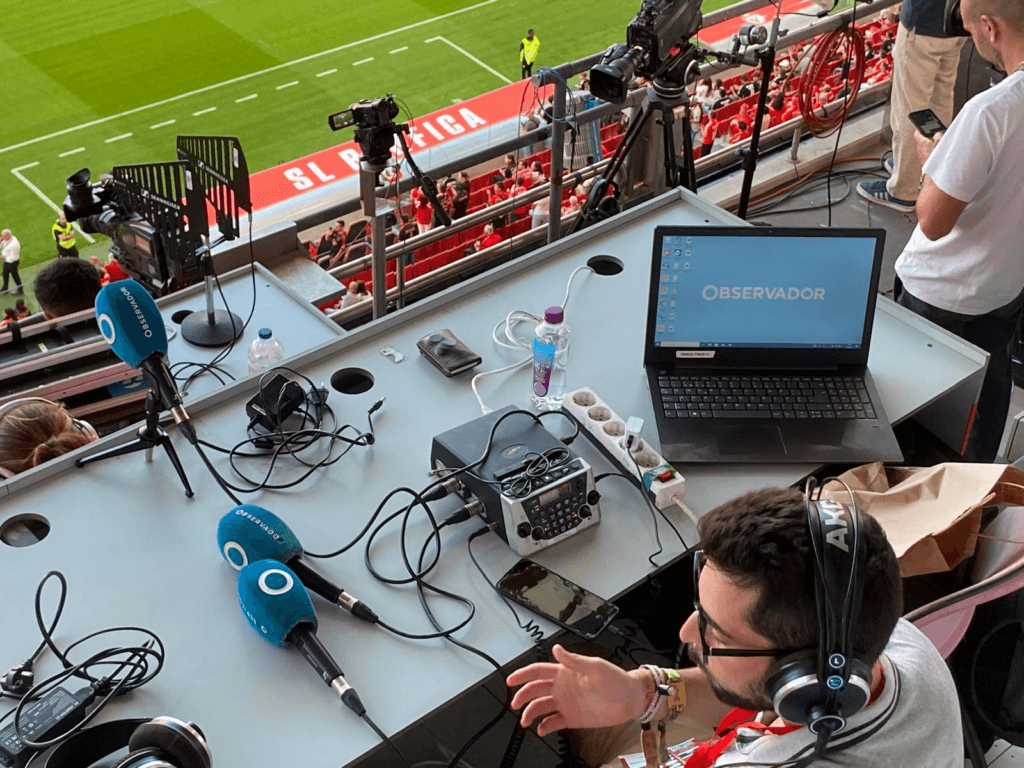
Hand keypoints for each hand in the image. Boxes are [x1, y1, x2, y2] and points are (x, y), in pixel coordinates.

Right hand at [506, 644, 645, 735]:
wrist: (630, 699)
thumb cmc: (616, 679)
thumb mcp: (595, 666)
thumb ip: (573, 660)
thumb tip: (556, 649)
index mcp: (565, 672)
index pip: (538, 671)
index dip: (523, 674)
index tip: (511, 680)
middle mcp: (562, 687)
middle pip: (535, 690)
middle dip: (522, 695)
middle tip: (515, 704)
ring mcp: (566, 703)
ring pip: (541, 707)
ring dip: (530, 713)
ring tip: (525, 721)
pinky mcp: (572, 718)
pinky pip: (554, 722)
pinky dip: (545, 726)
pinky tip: (541, 729)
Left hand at [914, 129, 942, 166]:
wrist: (936, 170)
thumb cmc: (937, 155)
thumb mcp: (940, 141)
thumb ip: (938, 135)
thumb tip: (937, 134)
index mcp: (922, 143)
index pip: (917, 134)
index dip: (919, 130)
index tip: (920, 127)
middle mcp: (919, 150)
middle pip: (921, 141)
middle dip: (926, 138)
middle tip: (932, 135)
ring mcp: (921, 156)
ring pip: (924, 148)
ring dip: (928, 146)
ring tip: (936, 144)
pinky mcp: (924, 162)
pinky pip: (926, 155)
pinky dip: (930, 152)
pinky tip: (936, 153)